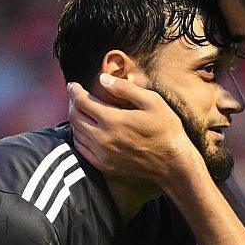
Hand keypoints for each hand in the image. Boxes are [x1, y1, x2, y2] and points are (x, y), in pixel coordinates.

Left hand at [67, 74, 203, 188]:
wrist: (172, 163)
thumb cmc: (166, 130)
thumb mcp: (152, 101)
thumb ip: (125, 89)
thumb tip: (103, 79)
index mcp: (113, 120)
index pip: (82, 102)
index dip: (74, 91)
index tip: (73, 85)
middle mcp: (103, 138)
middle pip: (75, 117)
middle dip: (72, 103)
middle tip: (75, 95)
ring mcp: (102, 154)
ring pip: (76, 133)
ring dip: (74, 120)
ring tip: (80, 110)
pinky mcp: (104, 165)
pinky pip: (81, 149)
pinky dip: (78, 137)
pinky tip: (84, 131)